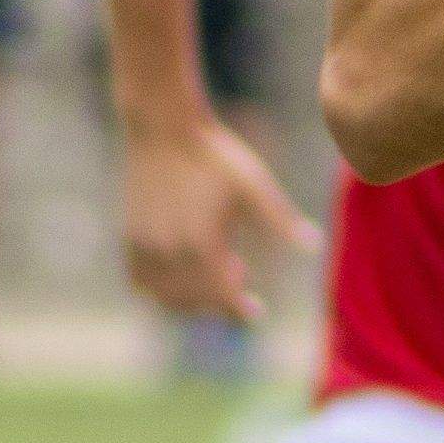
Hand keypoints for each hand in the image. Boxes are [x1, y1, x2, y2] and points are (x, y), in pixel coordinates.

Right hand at [118, 115, 316, 321]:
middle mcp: (168, 250)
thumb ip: (280, 220)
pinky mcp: (128, 237)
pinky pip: (139, 282)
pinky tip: (180, 277)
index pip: (221, 295)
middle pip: (194, 301)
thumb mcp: (254, 185)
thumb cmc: (215, 156)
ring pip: (164, 297)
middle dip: (218, 304)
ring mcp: (144, 246)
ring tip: (211, 279)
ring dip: (188, 302)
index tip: (255, 313)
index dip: (239, 310)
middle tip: (238, 283)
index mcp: (202, 242)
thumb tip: (314, 244)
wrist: (163, 129)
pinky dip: (159, 291)